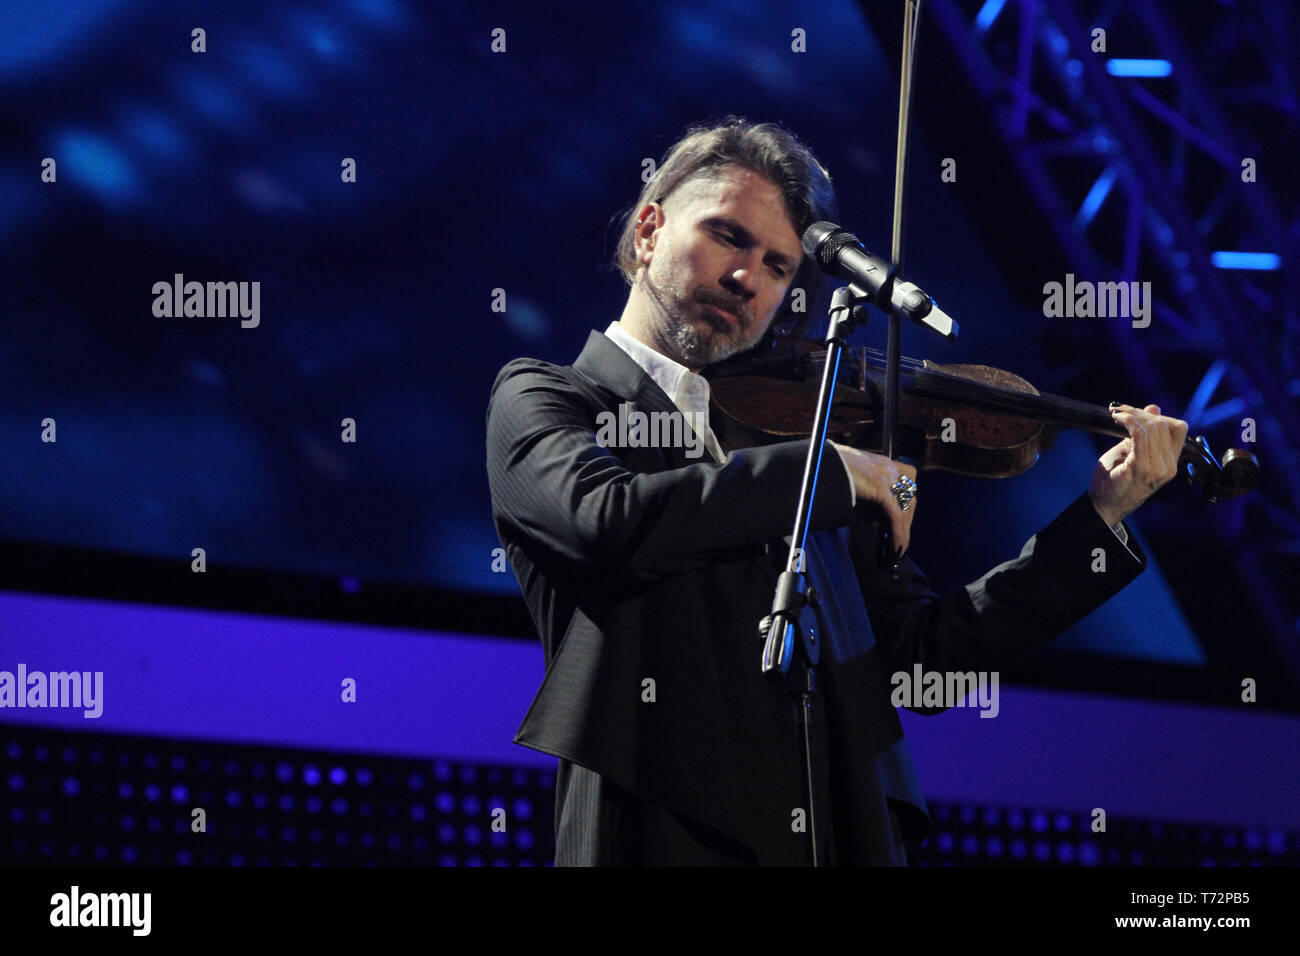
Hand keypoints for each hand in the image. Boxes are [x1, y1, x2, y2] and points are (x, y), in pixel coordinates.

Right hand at [831, 442, 916, 555]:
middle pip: (909, 496)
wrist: (815, 462)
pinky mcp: (880, 486)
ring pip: (906, 507)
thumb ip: (867, 501)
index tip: (899, 521)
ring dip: (904, 530)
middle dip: (907, 520)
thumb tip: (879, 522)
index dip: (905, 504)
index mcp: (880, 463)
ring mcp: (885, 475)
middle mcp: (886, 467)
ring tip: (898, 549)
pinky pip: (896, 515)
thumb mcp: (852, 486)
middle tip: (900, 538)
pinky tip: (895, 546)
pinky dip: (898, 533)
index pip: (905, 483)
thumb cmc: (827, 472)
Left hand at [1088, 403, 1187, 526]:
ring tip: (1116, 415)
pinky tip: (1118, 420)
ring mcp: (1157, 469)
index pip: (1178, 428)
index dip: (1158, 415)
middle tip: (1120, 411)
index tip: (1135, 412)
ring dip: (1132, 415)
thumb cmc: (1115, 481)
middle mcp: (1169, 466)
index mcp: (1170, 462)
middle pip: (1164, 425)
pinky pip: (1139, 435)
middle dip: (1140, 412)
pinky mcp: (1142, 468)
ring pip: (1153, 428)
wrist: (1103, 507)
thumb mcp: (1132, 452)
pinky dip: (1129, 422)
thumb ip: (1144, 433)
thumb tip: (1154, 407)